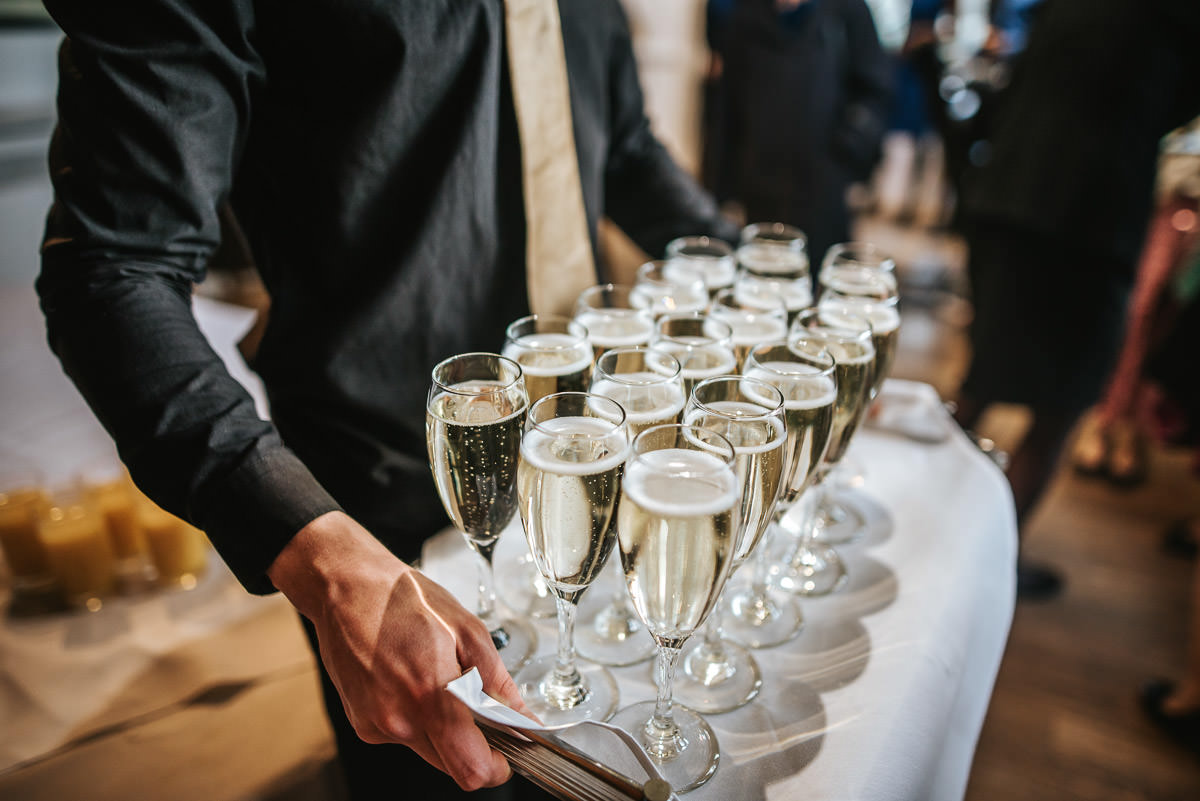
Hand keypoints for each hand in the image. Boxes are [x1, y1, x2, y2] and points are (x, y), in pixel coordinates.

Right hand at [267, 511, 531, 790]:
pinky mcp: (361, 724)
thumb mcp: (468, 629)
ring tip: (436, 683)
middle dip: (472, 748)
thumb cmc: (405, 600)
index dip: (496, 768)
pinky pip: (402, 738)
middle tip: (477, 711)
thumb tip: (522, 717)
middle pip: (452, 767)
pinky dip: (416, 720)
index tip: (505, 753)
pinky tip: (410, 682)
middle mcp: (400, 719)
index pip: (472, 768)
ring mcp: (376, 724)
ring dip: (443, 732)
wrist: (347, 589)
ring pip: (428, 752)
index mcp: (432, 694)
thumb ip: (497, 681)